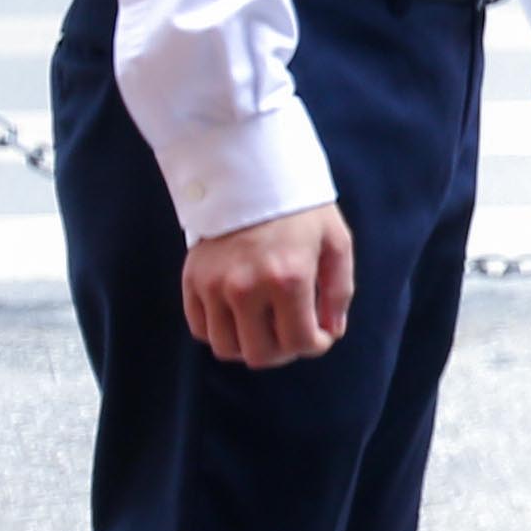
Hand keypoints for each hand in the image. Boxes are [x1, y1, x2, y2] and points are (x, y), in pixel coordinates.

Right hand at [183, 204, 354, 368]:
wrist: (251, 176)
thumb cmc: (301, 210)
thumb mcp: (336, 243)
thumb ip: (339, 291)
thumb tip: (331, 331)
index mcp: (288, 279)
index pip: (297, 342)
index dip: (314, 346)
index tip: (320, 335)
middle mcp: (246, 288)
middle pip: (260, 355)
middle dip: (284, 351)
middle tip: (294, 334)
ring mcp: (214, 286)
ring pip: (226, 348)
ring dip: (251, 346)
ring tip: (267, 328)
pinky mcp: (192, 280)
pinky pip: (201, 329)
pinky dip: (221, 332)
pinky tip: (241, 316)